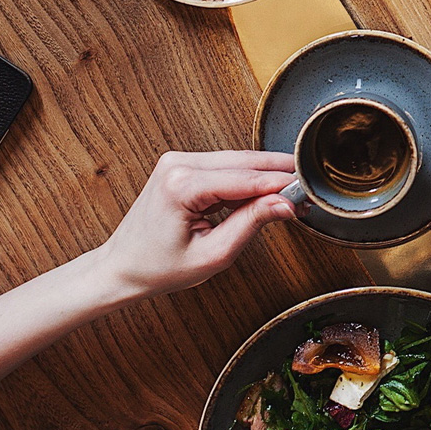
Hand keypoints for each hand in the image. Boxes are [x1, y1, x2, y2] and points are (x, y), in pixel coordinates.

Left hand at [90, 150, 295, 301]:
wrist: (122, 268)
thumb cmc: (158, 268)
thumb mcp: (214, 254)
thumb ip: (252, 224)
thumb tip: (285, 203)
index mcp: (181, 185)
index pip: (247, 179)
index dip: (282, 185)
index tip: (308, 193)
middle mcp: (178, 164)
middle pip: (246, 162)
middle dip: (279, 175)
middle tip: (307, 192)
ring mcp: (178, 161)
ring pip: (238, 161)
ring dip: (265, 177)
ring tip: (289, 197)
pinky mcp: (182, 166)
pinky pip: (225, 167)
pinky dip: (247, 180)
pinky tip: (263, 195)